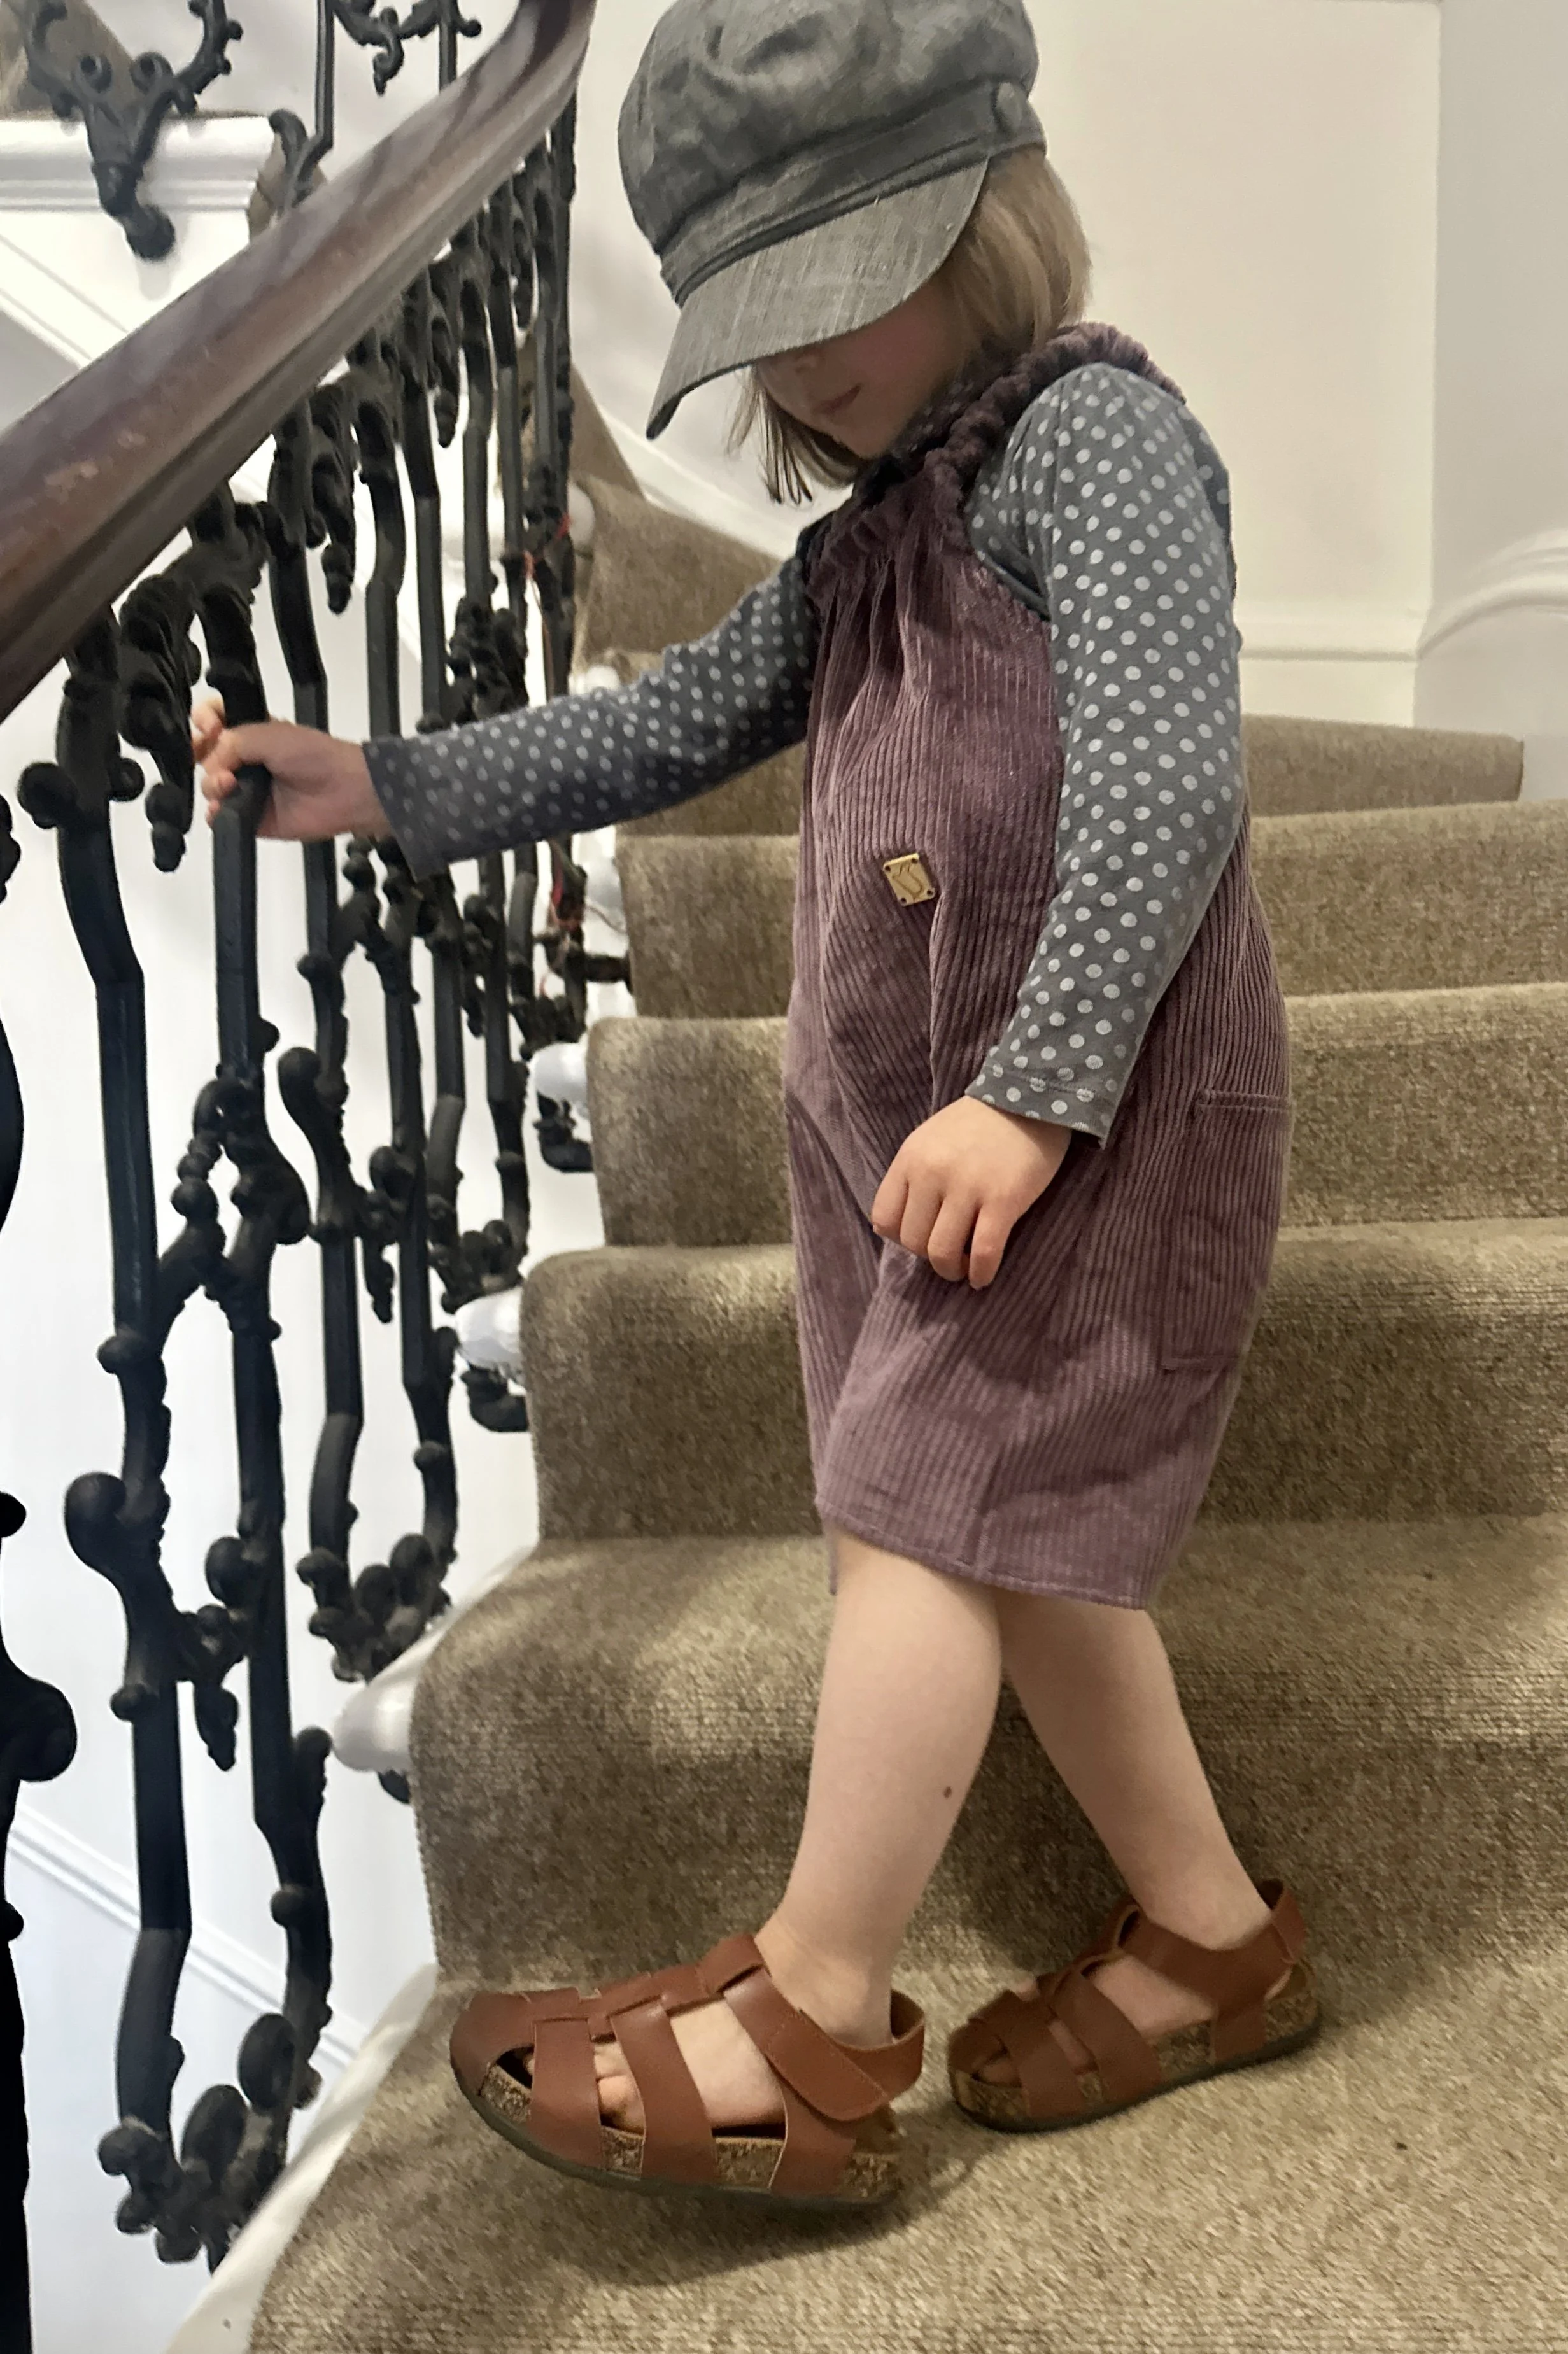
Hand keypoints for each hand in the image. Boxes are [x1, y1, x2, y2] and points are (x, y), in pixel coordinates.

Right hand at [191, 693, 389, 840]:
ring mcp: (245, 788)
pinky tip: (226, 807)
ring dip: (212, 784)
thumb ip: (233, 742)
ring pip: (209, 786)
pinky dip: (217, 813)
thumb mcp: (271, 735)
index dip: (204, 721)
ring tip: (230, 784)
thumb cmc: (317, 757)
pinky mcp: (250, 817)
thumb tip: (211, 762)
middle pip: (203, 754)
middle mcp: (244, 759)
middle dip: (200, 754)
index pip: (213, 720)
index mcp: (249, 732)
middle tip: (216, 760)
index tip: (209, 727)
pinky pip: (220, 816)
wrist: (343, 792)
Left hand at [871, 1096, 1073, 1289]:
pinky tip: (984, 1277)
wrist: (1029, 1096)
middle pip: (913, 1242)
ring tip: (965, 1267)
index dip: (901, 1238)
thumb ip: (910, 1177)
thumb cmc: (978, 1124)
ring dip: (952, 1270)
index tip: (923, 1236)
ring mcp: (967, 1187)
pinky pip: (984, 1253)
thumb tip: (889, 1229)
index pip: (884, 1219)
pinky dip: (981, 1273)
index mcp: (910, 1158)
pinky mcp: (1003, 1200)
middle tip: (950, 1254)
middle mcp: (932, 1173)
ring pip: (942, 1253)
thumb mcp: (929, 1140)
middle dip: (929, 1257)